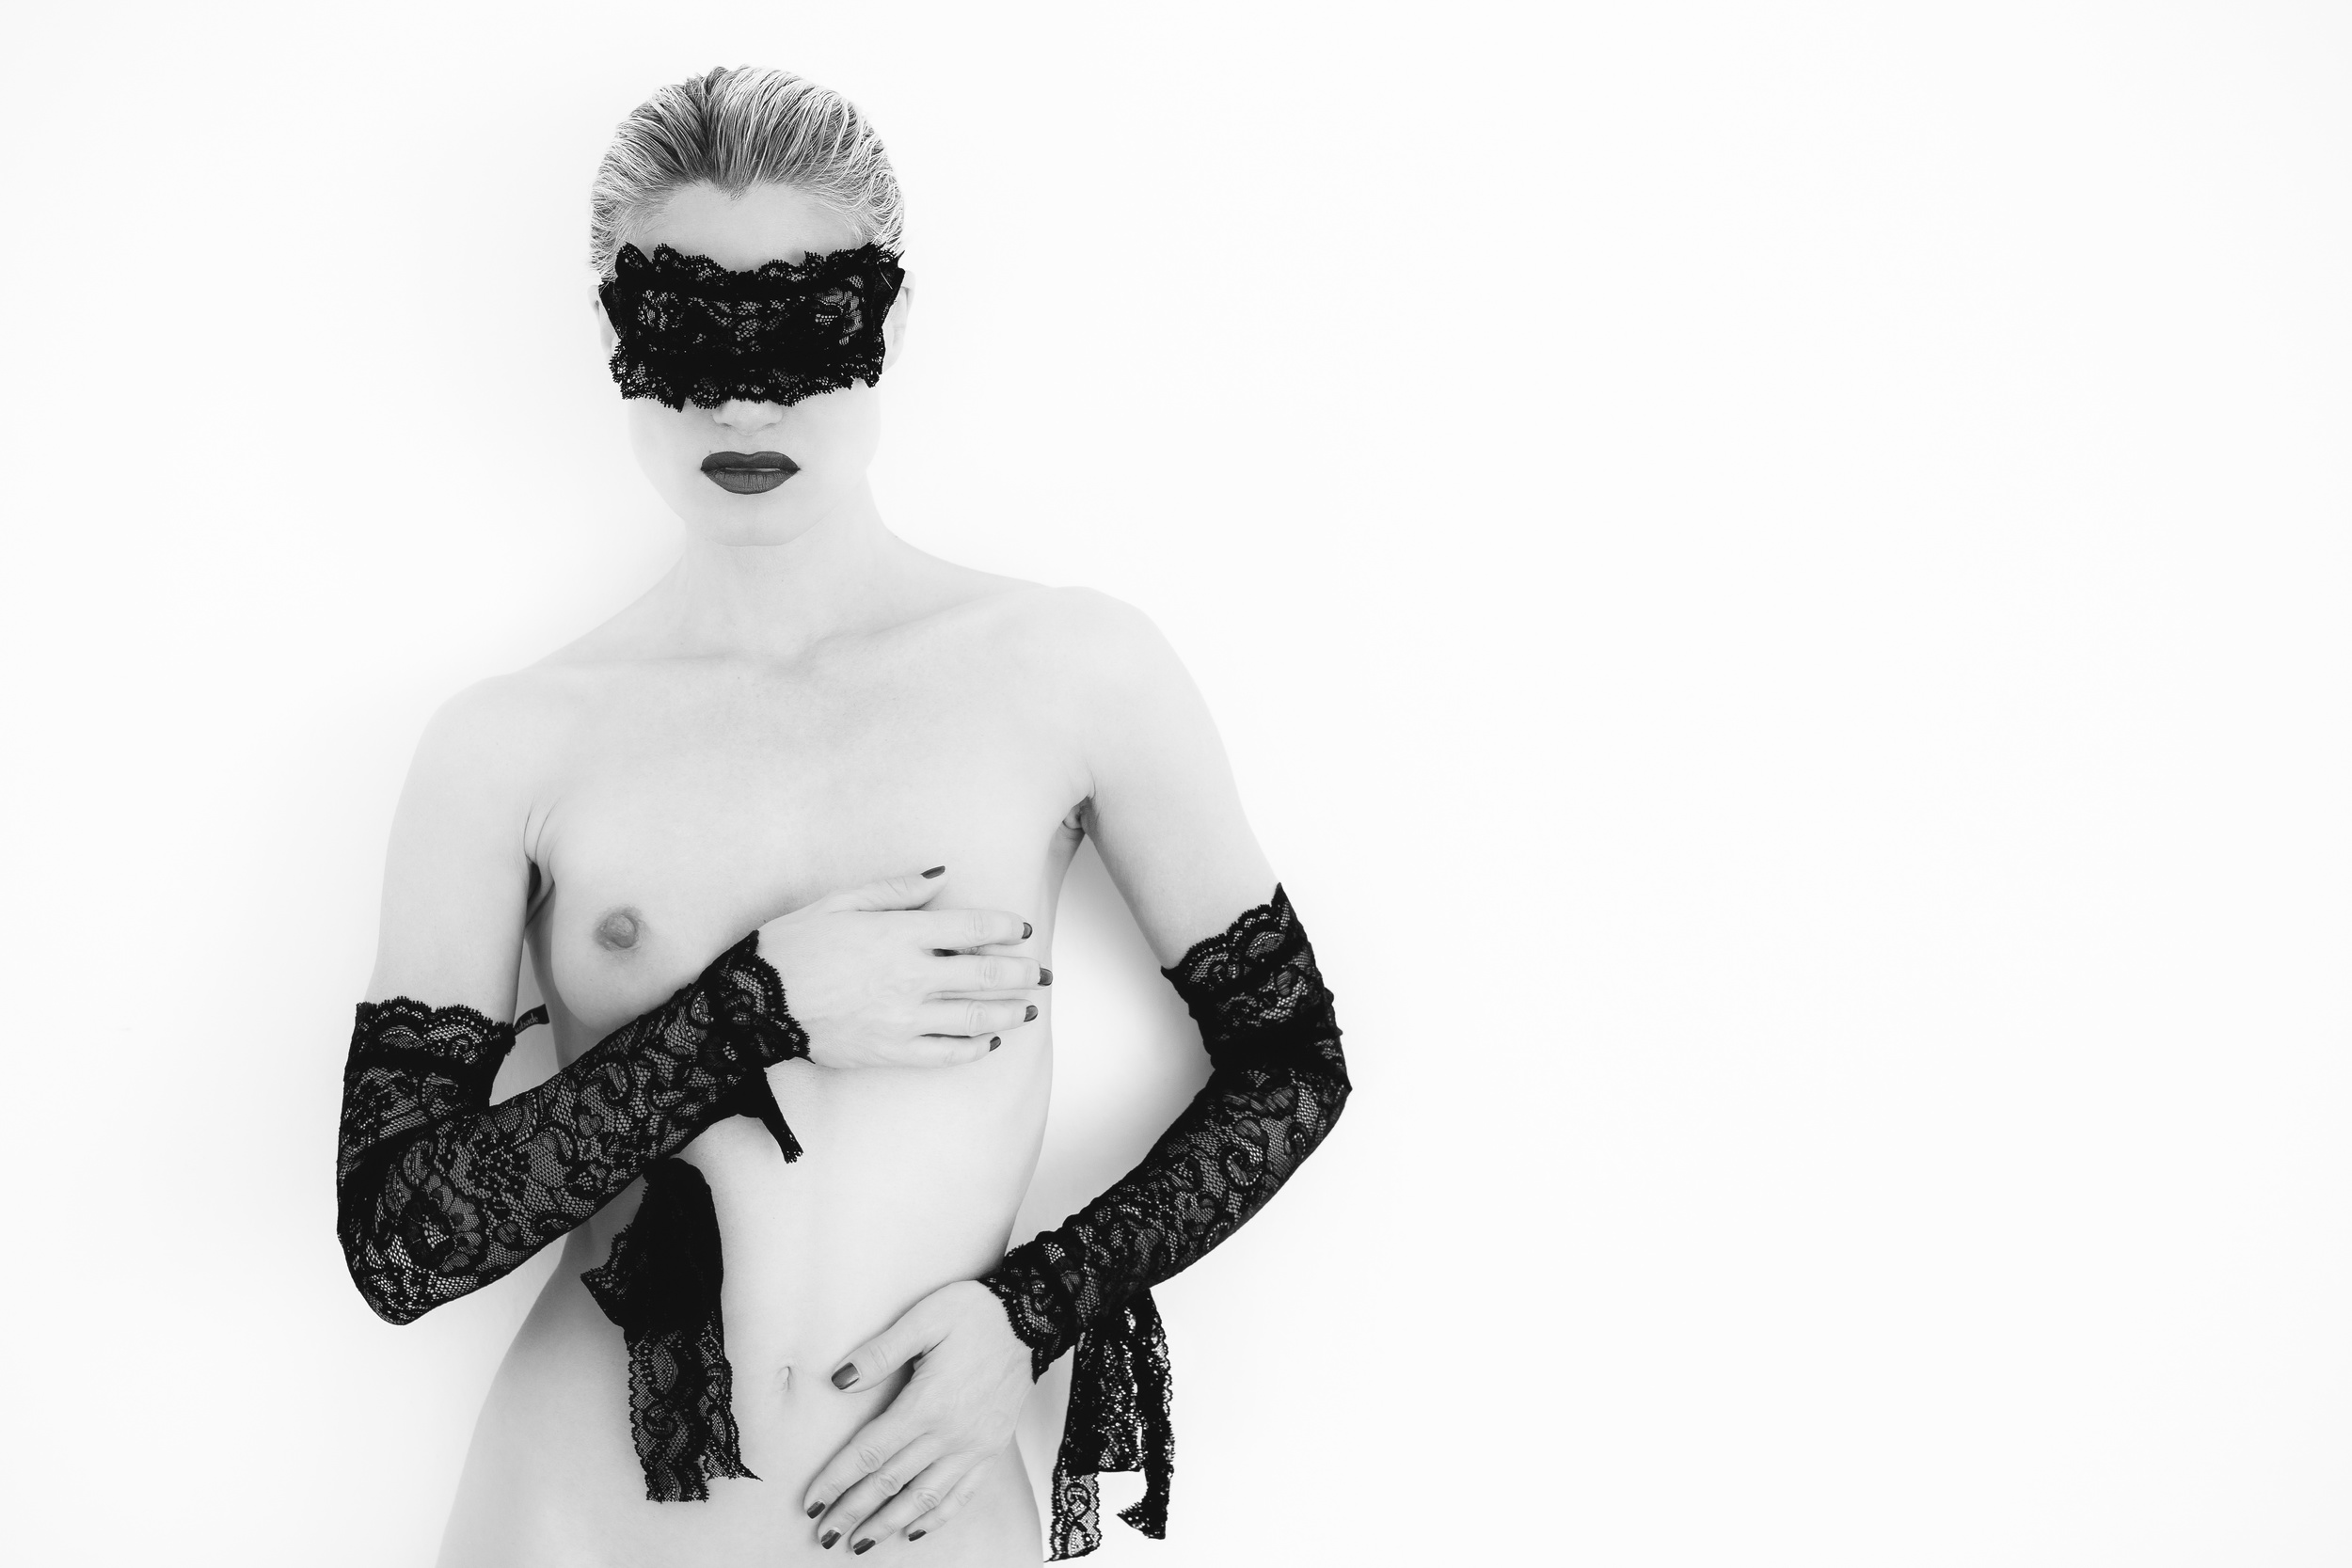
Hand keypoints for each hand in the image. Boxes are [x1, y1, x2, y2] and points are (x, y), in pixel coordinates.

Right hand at [757, 869, 1046, 1070]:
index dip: (1004, 927)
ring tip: (1027, 1008)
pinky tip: (988, 1042)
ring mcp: (903, 1019)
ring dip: (1008, 1012)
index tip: (1021, 929)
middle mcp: (910, 977)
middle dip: (1022, 973)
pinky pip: (945, 1054)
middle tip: (1043, 973)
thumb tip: (941, 876)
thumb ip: (895, 890)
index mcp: (899, 934)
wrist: (752, 1003)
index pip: (972, 928)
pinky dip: (973, 1048)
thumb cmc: (792, 946)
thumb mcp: (840, 902)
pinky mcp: (891, 1052)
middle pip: (985, 975)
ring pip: (974, 1017)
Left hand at [804, 1280, 1034, 1551]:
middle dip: (853, 1511)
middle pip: (890, 1482)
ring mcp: (974, 1446)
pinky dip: (937, 1518)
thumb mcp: (924, 1318)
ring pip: (924, 1498)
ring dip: (888, 1524)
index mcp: (927, 1403)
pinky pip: (962, 1495)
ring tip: (861, 1543)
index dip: (838, 1480)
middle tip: (824, 1534)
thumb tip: (838, 1380)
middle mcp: (950, 1433)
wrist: (1032, 1318)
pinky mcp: (993, 1449)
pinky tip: (914, 1531)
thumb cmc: (974, 1314)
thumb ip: (880, 1352)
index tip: (812, 1501)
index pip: (871, 1452)